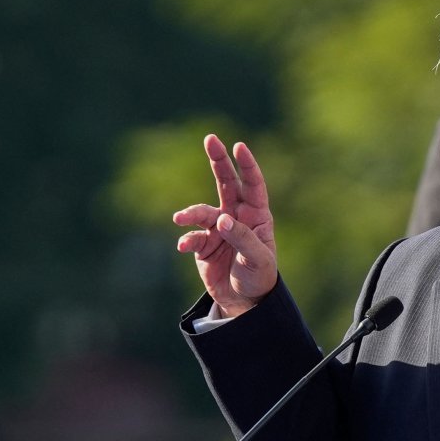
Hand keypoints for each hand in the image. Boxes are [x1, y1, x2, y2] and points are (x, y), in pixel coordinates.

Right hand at [173, 134, 277, 317]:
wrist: (244, 301)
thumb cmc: (259, 276)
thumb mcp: (257, 259)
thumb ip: (241, 237)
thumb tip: (222, 219)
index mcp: (257, 214)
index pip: (253, 184)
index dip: (246, 165)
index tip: (238, 147)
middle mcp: (236, 215)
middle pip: (226, 182)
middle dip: (218, 160)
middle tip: (210, 139)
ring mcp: (218, 228)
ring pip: (202, 211)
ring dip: (191, 213)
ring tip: (180, 219)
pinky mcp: (203, 244)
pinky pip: (192, 237)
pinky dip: (187, 240)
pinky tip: (184, 246)